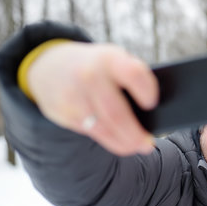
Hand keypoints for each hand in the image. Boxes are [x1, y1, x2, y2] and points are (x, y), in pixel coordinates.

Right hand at [27, 42, 157, 155]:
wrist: (49, 68)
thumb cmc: (98, 68)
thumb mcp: (114, 60)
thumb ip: (133, 77)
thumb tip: (157, 112)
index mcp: (109, 59)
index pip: (133, 74)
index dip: (146, 90)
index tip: (153, 104)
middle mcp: (90, 76)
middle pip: (116, 113)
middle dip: (135, 134)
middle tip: (149, 144)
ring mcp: (74, 96)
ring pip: (104, 129)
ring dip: (126, 143)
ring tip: (141, 146)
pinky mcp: (65, 114)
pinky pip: (93, 134)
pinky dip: (112, 142)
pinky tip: (124, 145)